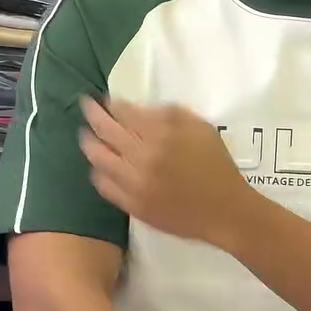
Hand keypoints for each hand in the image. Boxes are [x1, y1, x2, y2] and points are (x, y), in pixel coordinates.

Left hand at [81, 98, 254, 246]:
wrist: (225, 211)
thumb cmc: (216, 165)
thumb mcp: (201, 128)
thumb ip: (170, 114)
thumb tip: (140, 109)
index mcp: (161, 134)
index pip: (124, 112)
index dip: (112, 103)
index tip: (106, 99)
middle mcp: (142, 157)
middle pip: (106, 130)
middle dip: (93, 114)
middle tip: (85, 105)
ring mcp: (134, 183)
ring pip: (98, 158)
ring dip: (89, 142)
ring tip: (85, 135)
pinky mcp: (132, 205)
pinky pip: (104, 186)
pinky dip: (98, 172)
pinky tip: (98, 166)